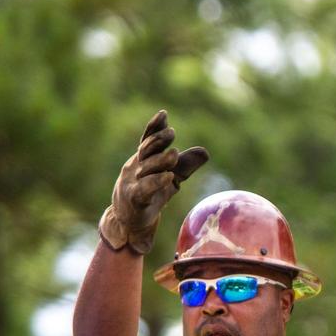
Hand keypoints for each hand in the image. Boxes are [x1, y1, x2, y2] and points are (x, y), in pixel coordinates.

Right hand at [98, 110, 208, 254]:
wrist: (129, 221)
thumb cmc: (150, 195)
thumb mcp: (171, 178)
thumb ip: (185, 165)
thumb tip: (205, 152)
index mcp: (144, 160)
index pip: (148, 140)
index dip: (154, 127)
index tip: (163, 114)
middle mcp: (136, 168)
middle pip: (146, 150)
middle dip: (158, 140)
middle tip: (171, 132)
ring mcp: (133, 183)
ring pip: (146, 168)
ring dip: (159, 160)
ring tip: (174, 154)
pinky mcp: (135, 199)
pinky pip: (145, 189)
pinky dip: (156, 182)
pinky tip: (168, 177)